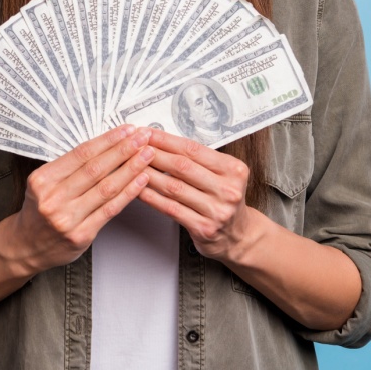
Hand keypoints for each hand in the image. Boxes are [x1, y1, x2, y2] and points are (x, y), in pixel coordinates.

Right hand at [7, 124, 154, 273]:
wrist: (25, 246)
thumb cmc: (39, 210)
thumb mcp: (43, 183)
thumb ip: (69, 168)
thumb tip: (106, 145)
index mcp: (43, 179)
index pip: (81, 154)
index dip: (107, 140)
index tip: (126, 130)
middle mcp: (53, 198)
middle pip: (95, 168)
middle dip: (123, 150)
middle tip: (142, 137)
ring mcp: (67, 218)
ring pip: (106, 188)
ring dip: (131, 169)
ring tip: (147, 155)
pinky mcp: (80, 235)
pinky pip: (110, 210)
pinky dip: (128, 193)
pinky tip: (141, 181)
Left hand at [138, 128, 255, 262]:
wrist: (238, 235)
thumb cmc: (225, 200)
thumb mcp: (224, 175)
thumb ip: (201, 160)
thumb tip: (163, 142)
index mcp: (233, 170)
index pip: (193, 149)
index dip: (166, 140)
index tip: (148, 133)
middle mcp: (228, 190)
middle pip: (182, 167)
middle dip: (154, 154)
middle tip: (134, 146)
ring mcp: (216, 211)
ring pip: (173, 187)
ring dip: (148, 174)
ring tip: (132, 165)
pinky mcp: (203, 228)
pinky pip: (171, 208)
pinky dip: (152, 197)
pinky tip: (139, 190)